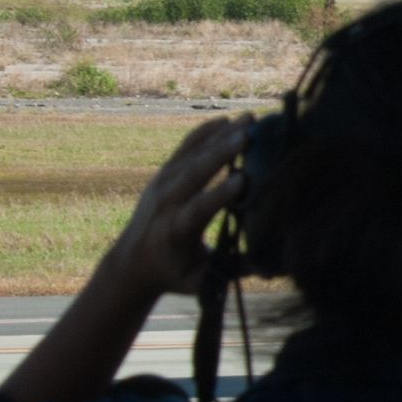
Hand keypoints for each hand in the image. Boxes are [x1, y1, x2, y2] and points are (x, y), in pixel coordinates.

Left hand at [101, 115, 247, 299]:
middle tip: (248, 135)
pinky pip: (185, 148)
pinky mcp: (163, 174)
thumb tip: (269, 268)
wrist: (132, 262)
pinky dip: (205, 132)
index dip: (218, 194)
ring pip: (191, 155)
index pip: (197, 209)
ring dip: (219, 136)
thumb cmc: (173, 274)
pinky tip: (227, 120)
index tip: (242, 179)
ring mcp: (162, 184)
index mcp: (175, 231)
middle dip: (220, 153)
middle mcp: (166, 203)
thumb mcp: (199, 281)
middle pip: (193, 173)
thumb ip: (230, 273)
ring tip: (247, 121)